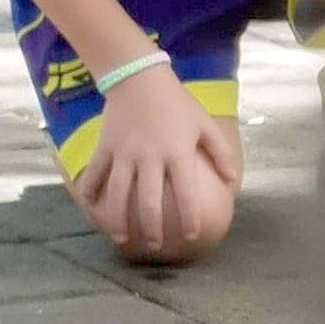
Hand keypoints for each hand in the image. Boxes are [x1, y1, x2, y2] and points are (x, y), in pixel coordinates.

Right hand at [74, 61, 234, 263]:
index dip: (189, 217)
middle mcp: (149, 157)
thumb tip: (233, 180)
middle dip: (152, 228)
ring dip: (119, 219)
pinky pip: (95, 174)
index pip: (186, 193)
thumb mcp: (203, 124)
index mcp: (177, 153)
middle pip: (149, 201)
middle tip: (155, 246)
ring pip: (119, 193)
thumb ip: (220, 152)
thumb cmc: (176, 102)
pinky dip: (91, 192)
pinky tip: (92, 208)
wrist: (137, 76)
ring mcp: (124, 153)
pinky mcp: (105, 147)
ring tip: (121, 238)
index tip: (191, 236)